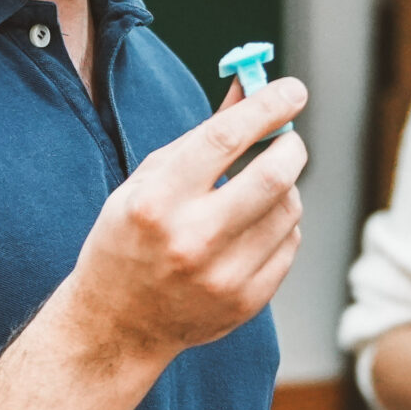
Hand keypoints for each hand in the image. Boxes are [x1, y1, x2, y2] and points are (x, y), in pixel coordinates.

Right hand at [57, 77, 308, 366]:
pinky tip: (253, 227)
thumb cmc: (129, 239)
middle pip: (273, 176)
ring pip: (289, 209)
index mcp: (156, 200)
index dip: (267, 106)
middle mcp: (191, 239)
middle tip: (287, 138)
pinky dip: (281, 224)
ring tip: (257, 190)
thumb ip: (203, 134)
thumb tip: (250, 85)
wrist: (118, 324)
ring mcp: (223, 275)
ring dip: (284, 187)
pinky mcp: (246, 300)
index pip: (225, 138)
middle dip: (290, 145)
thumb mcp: (148, 180)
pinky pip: (289, 244)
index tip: (292, 90)